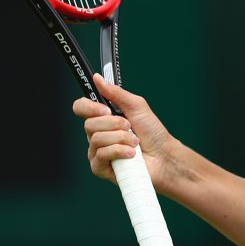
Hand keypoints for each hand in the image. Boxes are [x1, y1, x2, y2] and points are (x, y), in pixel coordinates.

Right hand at [71, 74, 175, 188]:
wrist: (163, 155)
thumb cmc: (152, 132)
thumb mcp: (136, 106)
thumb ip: (116, 93)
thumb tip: (97, 78)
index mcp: (103, 118)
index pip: (81, 108)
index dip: (89, 107)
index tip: (106, 109)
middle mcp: (97, 134)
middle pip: (89, 124)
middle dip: (114, 124)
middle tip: (129, 127)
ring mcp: (97, 151)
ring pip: (97, 139)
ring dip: (121, 138)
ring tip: (134, 142)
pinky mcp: (100, 167)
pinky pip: (101, 155)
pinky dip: (120, 151)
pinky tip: (131, 154)